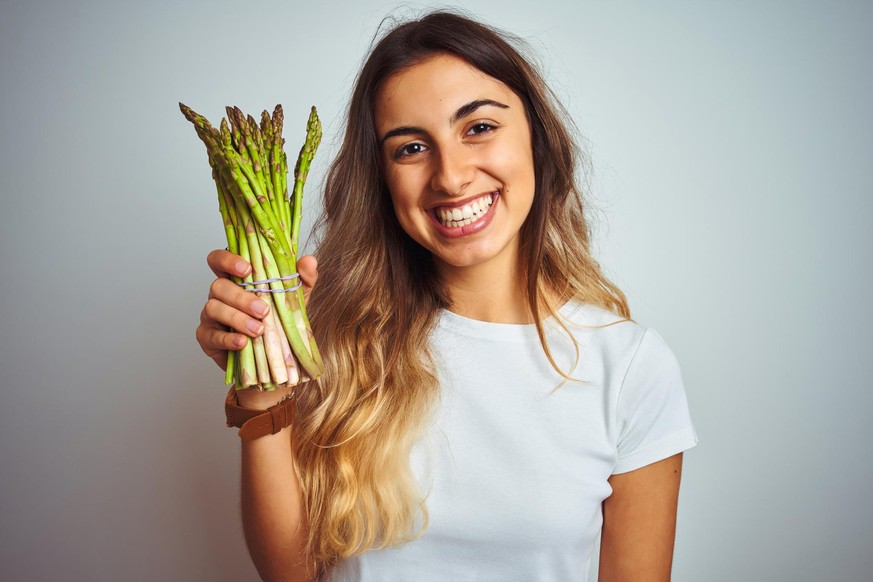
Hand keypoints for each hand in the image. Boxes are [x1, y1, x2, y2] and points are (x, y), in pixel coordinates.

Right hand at [195, 249, 318, 371]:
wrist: (272, 356)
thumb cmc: (278, 321)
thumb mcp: (293, 299)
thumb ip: (301, 279)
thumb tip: (308, 260)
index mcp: (235, 279)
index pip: (219, 260)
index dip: (227, 260)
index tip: (247, 269)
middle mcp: (219, 294)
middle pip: (217, 286)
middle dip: (241, 298)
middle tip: (264, 310)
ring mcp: (210, 316)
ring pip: (213, 308)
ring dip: (237, 319)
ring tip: (258, 330)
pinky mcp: (206, 337)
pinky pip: (209, 335)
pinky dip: (227, 339)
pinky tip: (243, 343)